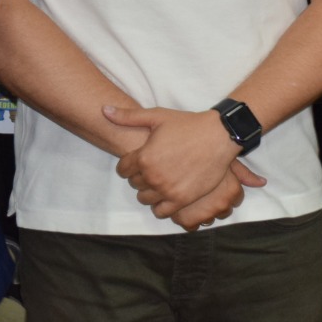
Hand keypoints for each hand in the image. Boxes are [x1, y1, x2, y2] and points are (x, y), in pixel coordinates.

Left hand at [103, 105, 265, 218]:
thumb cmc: (187, 124)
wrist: (218, 136)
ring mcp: (167, 190)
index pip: (123, 170)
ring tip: (159, 180)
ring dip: (149, 191)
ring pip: (145, 199)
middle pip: (134, 184)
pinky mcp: (182, 199)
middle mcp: (153, 176)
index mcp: (144, 157)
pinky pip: (162, 211)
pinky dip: (160, 206)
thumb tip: (104, 110)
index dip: (128, 165)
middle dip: (139, 177)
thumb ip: (128, 117)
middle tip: (151, 168)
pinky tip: (167, 194)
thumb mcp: (156, 116)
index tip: (137, 161)